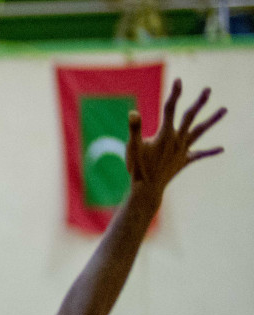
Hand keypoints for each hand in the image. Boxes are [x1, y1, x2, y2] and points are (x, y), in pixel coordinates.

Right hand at [127, 79, 225, 202]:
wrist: (147, 189)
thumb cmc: (138, 168)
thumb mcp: (133, 147)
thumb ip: (134, 129)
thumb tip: (133, 112)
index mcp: (165, 134)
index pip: (170, 109)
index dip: (175, 94)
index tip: (179, 81)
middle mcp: (177, 140)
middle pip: (190, 117)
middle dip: (199, 102)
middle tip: (208, 89)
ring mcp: (183, 150)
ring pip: (200, 132)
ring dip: (212, 120)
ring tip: (225, 109)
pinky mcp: (184, 160)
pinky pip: (199, 154)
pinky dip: (210, 151)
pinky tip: (222, 149)